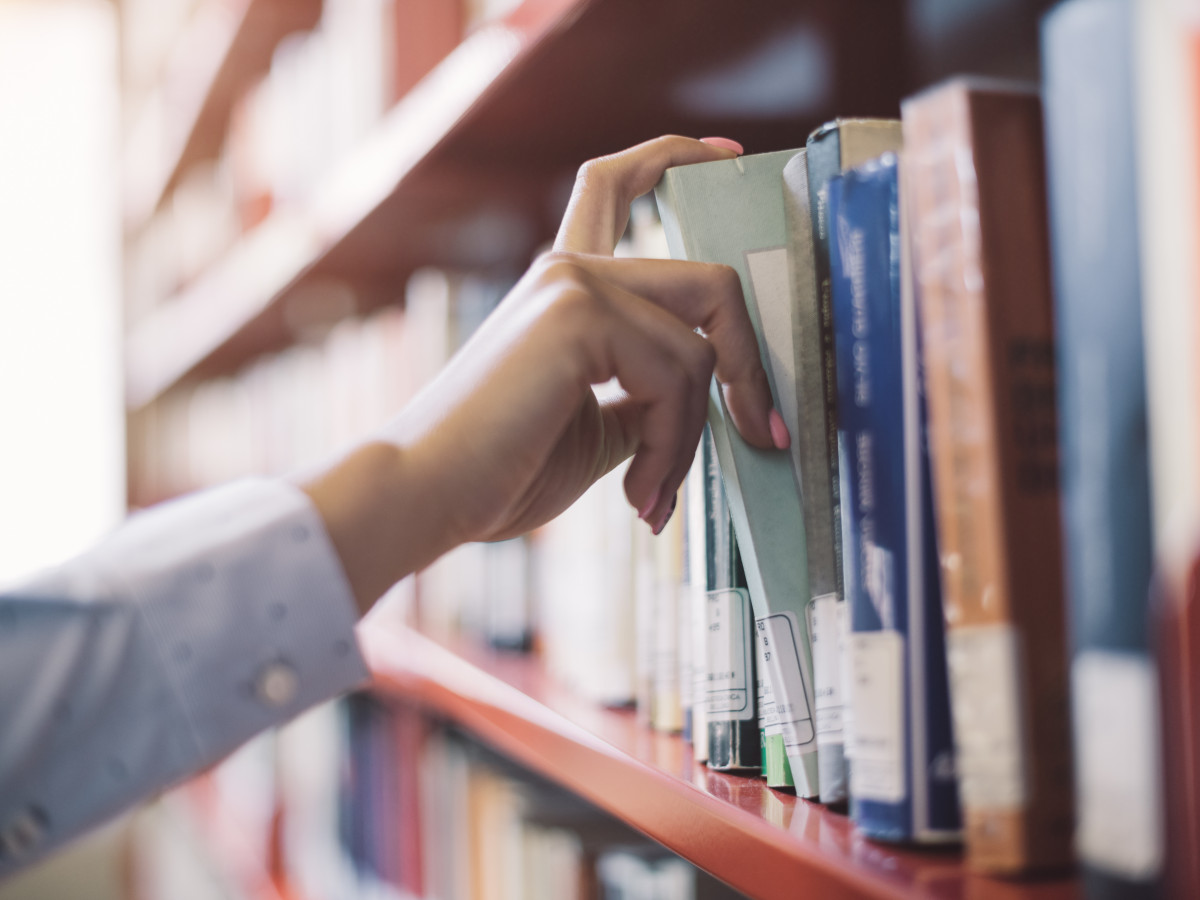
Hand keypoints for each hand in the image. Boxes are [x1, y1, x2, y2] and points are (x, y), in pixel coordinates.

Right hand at [300, 136, 783, 611]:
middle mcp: (569, 268)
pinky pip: (678, 376)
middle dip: (749, 364)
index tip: (728, 154)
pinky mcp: (577, 314)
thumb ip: (648, 397)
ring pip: (700, 347)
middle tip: (761, 432)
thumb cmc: (499, 472)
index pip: (617, 183)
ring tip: (653, 493)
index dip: (677, 157)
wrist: (426, 496)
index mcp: (564, 286)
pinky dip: (674, 445)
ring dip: (693, 437)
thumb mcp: (597, 429)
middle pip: (708, 284)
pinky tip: (638, 492)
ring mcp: (573, 284)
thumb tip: (710, 402)